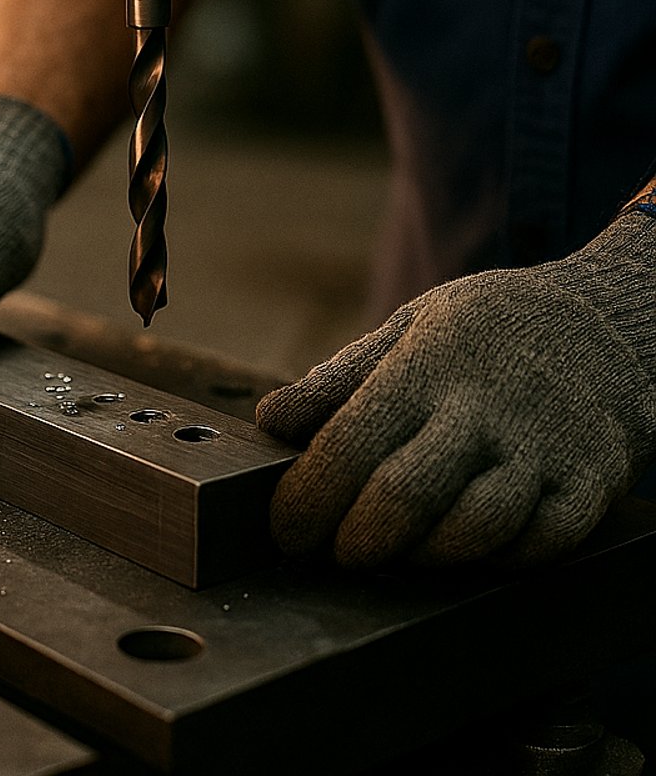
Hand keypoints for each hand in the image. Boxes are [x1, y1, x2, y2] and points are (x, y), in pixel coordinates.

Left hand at [258, 211, 655, 567]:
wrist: (609, 321)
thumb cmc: (488, 332)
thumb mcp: (410, 326)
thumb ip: (341, 379)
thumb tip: (272, 422)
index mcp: (427, 367)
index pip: (351, 445)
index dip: (309, 499)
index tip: (287, 531)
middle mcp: (486, 409)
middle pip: (407, 497)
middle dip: (357, 541)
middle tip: (336, 553)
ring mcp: (546, 448)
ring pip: (476, 530)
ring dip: (424, 558)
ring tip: (397, 554)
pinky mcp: (595, 480)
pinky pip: (540, 545)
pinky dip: (496, 560)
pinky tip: (467, 550)